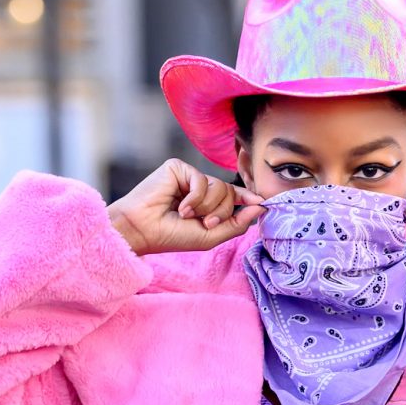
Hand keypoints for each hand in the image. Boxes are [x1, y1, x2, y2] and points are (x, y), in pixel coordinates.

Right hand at [107, 158, 264, 255]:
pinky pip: (202, 180)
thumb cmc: (172, 236)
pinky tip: (180, 207)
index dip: (248, 198)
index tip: (262, 202)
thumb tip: (260, 208)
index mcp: (207, 204)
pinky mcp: (179, 168)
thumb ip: (236, 224)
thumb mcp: (210, 236)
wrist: (144, 230)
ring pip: (220, 186)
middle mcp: (200, 189)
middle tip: (204, 223)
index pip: (233, 196)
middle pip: (230, 193)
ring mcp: (190, 177)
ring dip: (207, 207)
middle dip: (221, 212)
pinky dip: (195, 198)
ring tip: (187, 215)